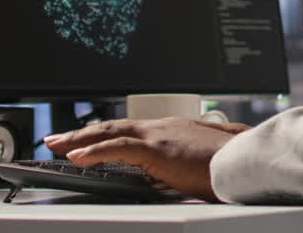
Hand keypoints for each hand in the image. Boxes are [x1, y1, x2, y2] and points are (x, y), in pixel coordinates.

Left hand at [44, 117, 251, 201]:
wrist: (247, 162)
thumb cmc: (233, 165)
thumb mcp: (202, 164)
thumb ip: (183, 166)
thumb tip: (170, 174)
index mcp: (171, 131)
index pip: (128, 131)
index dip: (102, 135)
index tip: (83, 141)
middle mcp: (161, 128)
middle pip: (112, 128)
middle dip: (81, 134)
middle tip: (56, 139)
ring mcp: (158, 136)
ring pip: (108, 133)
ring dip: (78, 140)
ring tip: (56, 145)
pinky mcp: (157, 149)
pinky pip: (117, 148)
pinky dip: (93, 151)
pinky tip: (76, 158)